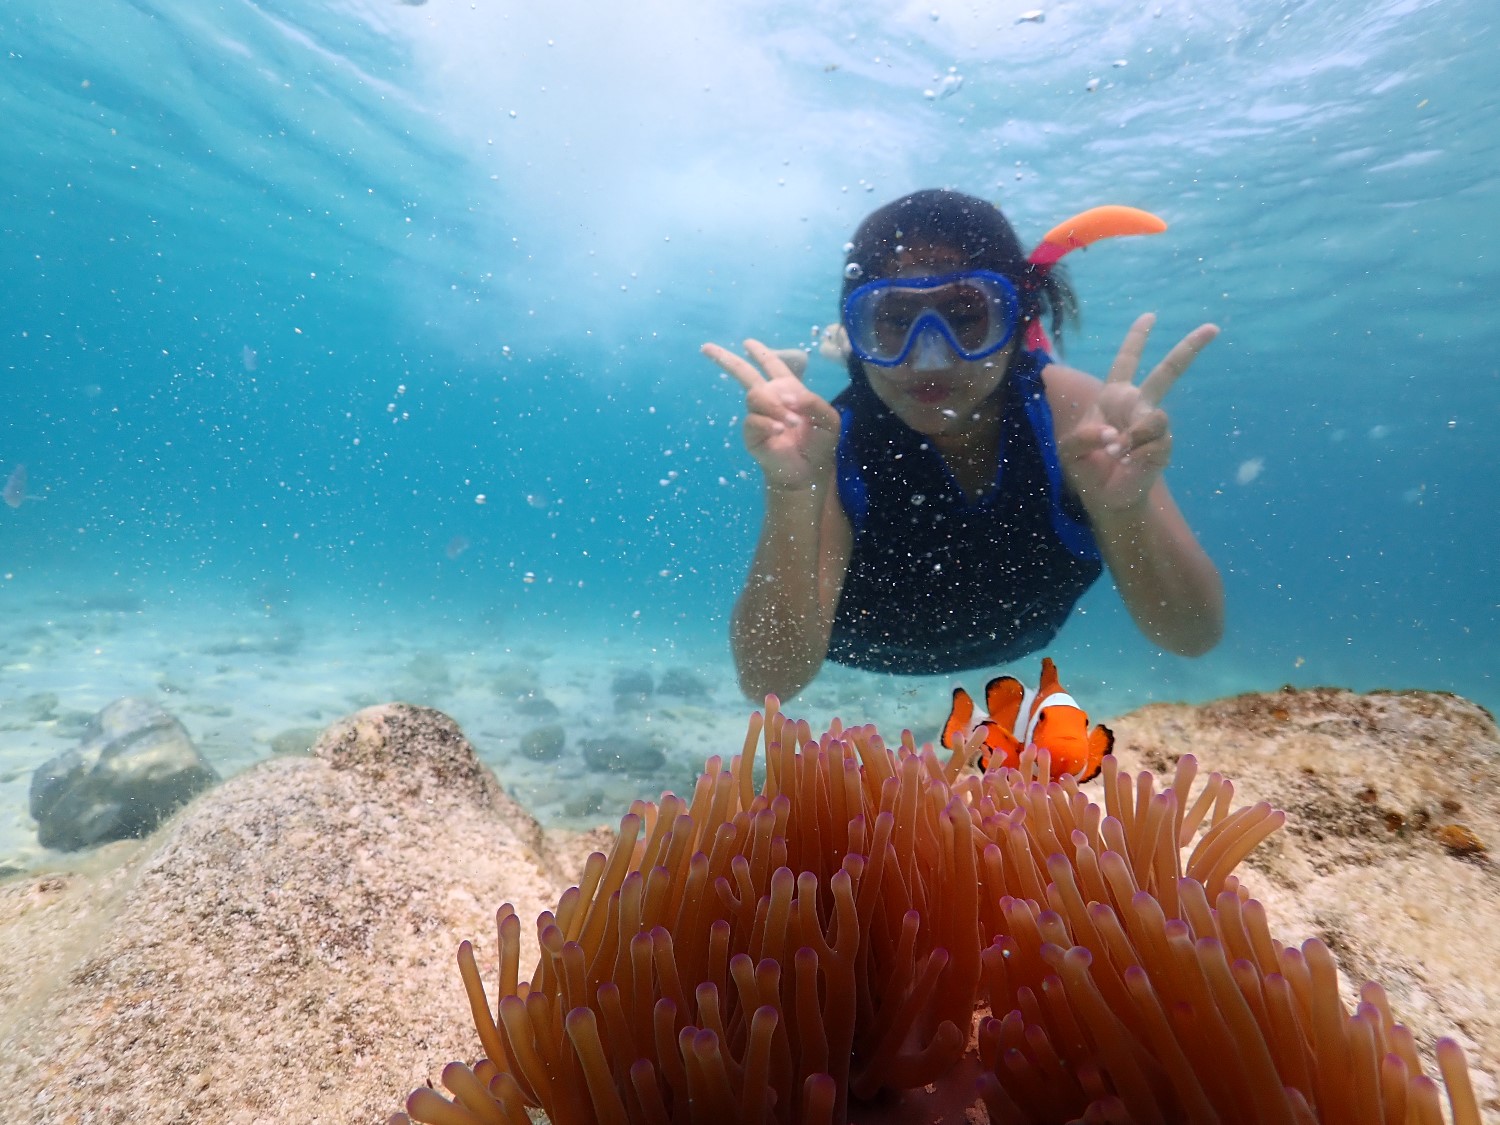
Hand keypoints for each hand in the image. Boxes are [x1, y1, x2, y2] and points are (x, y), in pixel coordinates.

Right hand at [703, 338, 841, 492]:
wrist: (809, 472)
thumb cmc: (819, 443)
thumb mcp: (828, 419)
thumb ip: (813, 402)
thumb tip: (787, 397)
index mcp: (787, 389)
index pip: (772, 365)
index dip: (760, 353)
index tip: (747, 342)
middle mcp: (769, 399)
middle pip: (744, 373)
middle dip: (725, 359)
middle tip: (705, 348)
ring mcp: (757, 415)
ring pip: (756, 395)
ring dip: (775, 407)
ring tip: (792, 423)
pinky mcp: (751, 434)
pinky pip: (753, 419)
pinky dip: (769, 423)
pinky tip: (780, 430)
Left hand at [1057, 314, 1218, 513]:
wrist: (1106, 498)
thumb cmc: (1088, 468)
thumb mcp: (1069, 450)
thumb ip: (1082, 436)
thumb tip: (1112, 435)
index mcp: (1114, 397)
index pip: (1126, 362)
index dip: (1137, 339)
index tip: (1150, 316)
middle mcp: (1138, 406)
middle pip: (1167, 372)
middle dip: (1189, 349)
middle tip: (1213, 327)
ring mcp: (1154, 425)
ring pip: (1154, 418)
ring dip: (1131, 438)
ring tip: (1116, 453)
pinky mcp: (1163, 447)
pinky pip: (1153, 442)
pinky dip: (1134, 452)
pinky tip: (1127, 461)